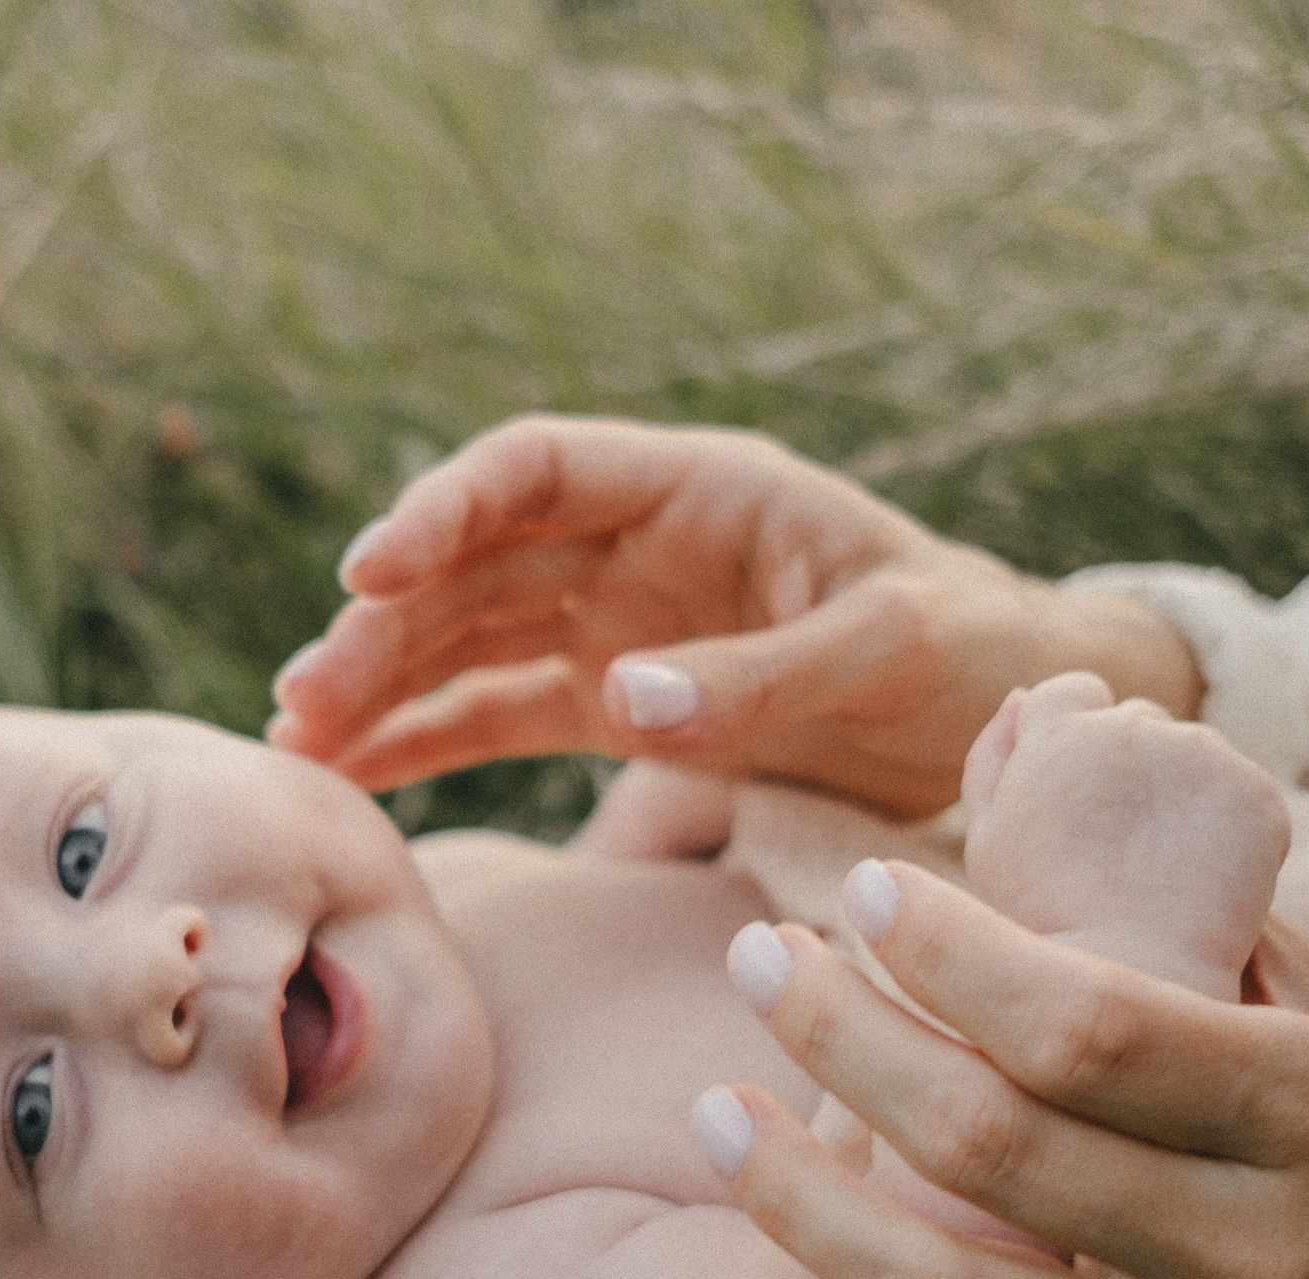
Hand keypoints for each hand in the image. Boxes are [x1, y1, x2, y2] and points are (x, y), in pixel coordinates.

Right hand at [267, 415, 1200, 816]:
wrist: (1009, 723)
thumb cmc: (973, 659)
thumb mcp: (894, 654)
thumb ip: (766, 676)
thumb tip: (626, 704)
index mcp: (703, 491)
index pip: (538, 468)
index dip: (445, 508)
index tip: (371, 569)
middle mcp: (640, 548)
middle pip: (476, 567)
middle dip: (383, 626)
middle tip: (306, 701)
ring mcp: (619, 627)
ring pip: (467, 642)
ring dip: (381, 686)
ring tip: (299, 746)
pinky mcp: (617, 707)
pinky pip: (499, 715)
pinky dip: (428, 743)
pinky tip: (357, 780)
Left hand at [700, 866, 1308, 1278]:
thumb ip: (1193, 912)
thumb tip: (1027, 746)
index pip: (1097, 1027)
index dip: (955, 957)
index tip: (862, 890)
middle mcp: (1263, 1259)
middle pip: (997, 1146)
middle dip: (843, 1041)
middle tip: (753, 960)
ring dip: (801, 1208)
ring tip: (711, 1114)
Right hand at [958, 672, 1288, 998]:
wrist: (1132, 978)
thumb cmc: (1044, 919)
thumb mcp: (987, 837)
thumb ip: (993, 757)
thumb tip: (1022, 697)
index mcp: (1061, 730)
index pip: (1074, 691)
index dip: (1070, 742)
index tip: (1076, 799)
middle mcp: (1135, 726)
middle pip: (1137, 719)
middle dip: (1129, 765)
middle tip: (1117, 844)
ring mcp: (1204, 756)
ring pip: (1193, 752)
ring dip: (1180, 791)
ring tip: (1158, 865)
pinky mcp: (1256, 793)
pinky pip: (1240, 789)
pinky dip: (1228, 823)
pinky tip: (1201, 874)